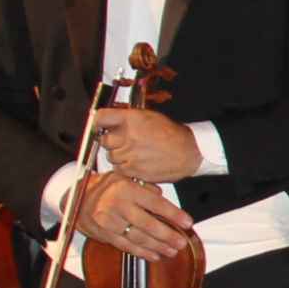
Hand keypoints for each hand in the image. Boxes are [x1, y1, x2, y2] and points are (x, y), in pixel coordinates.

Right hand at [72, 170, 192, 258]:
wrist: (77, 199)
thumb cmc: (105, 188)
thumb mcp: (125, 177)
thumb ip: (145, 187)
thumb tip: (162, 196)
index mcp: (126, 188)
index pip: (155, 203)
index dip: (173, 214)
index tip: (187, 222)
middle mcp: (117, 205)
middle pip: (148, 224)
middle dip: (167, 235)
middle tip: (181, 242)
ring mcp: (109, 221)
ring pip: (138, 237)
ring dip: (157, 246)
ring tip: (171, 250)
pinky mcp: (104, 234)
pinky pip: (126, 246)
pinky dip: (142, 252)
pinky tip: (154, 255)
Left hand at [87, 103, 201, 182]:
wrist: (189, 152)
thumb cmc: (172, 134)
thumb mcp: (149, 116)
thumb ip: (128, 118)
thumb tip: (110, 122)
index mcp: (131, 119)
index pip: (101, 117)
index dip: (98, 121)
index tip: (100, 125)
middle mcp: (128, 136)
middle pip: (104, 140)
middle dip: (111, 141)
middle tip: (123, 141)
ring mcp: (129, 154)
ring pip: (111, 156)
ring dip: (119, 155)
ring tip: (135, 153)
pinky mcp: (133, 170)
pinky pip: (119, 169)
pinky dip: (125, 167)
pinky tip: (138, 162)